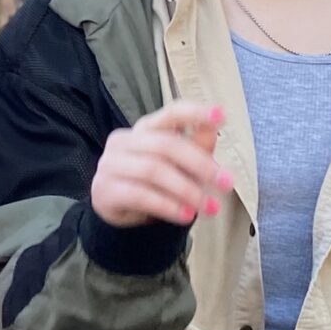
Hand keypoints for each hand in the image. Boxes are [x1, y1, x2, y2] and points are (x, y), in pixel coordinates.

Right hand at [90, 100, 229, 228]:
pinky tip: (186, 216)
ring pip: (153, 171)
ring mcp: (110, 164)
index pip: (170, 114)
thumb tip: (213, 128)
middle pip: (165, 145)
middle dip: (200, 165)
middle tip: (226, 184)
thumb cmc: (154, 183)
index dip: (195, 113)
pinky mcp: (104, 190)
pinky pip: (140, 195)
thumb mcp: (179, 166)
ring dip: (187, 191)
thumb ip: (196, 147)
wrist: (120, 214)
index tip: (222, 115)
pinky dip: (168, 206)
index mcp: (144, 129)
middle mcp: (123, 141)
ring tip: (210, 208)